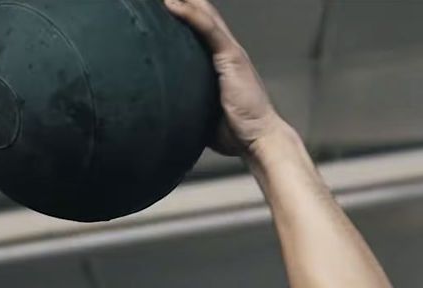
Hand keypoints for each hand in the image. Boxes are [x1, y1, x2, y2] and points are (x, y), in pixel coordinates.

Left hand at [164, 0, 293, 156]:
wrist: (259, 139)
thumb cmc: (235, 130)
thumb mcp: (205, 110)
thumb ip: (189, 100)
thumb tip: (164, 108)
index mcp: (221, 61)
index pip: (200, 29)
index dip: (185, 12)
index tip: (163, 5)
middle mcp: (227, 50)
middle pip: (203, 15)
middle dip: (185, 1)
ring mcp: (231, 52)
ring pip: (205, 15)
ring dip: (185, 1)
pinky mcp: (232, 57)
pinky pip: (208, 29)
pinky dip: (191, 15)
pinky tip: (172, 4)